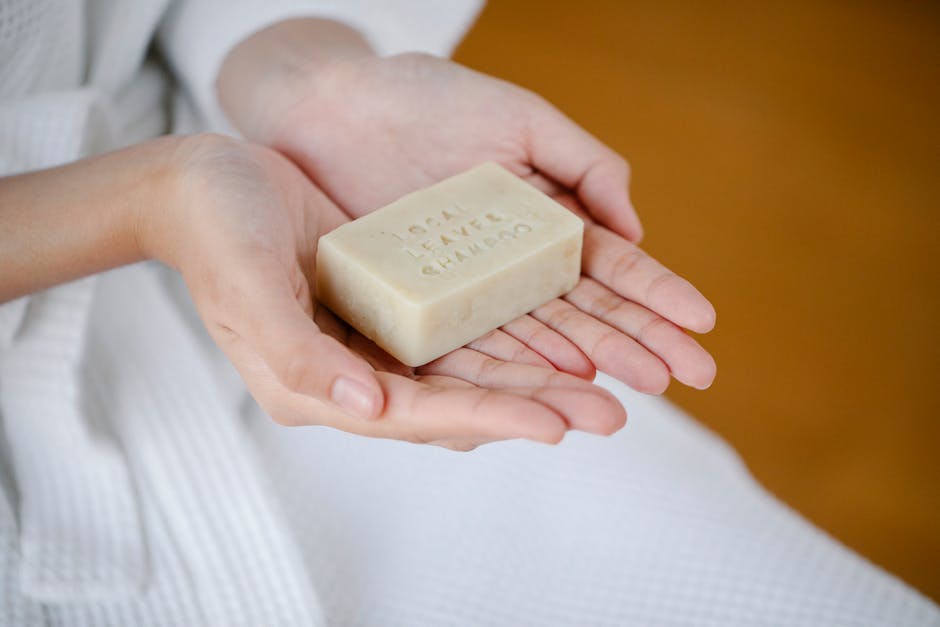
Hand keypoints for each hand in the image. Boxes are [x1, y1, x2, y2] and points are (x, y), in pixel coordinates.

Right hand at [142, 134, 624, 448]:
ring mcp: (378, 344)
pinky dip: (511, 340)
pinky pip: (463, 332)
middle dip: (536, 408)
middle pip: (462, 403)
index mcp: (318, 388)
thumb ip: (301, 359)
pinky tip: (560, 339)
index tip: (556, 424)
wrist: (205, 186)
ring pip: (473, 373)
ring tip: (606, 386)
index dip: (489, 419)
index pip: (419, 415)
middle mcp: (356, 377)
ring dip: (538, 380)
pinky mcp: (394, 307)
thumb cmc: (217, 234)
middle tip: (611, 413)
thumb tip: (372, 408)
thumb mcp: (248, 291)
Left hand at [218, 28, 715, 391]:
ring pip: (536, 338)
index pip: (611, 267)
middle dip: (638, 343)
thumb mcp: (521, 118)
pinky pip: (473, 343)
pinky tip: (556, 386)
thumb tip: (638, 231)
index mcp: (544, 217)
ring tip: (629, 398)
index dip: (657, 296)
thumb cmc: (425, 98)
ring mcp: (470, 291)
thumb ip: (584, 164)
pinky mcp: (421, 308)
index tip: (703, 325)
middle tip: (691, 376)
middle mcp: (513, 264)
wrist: (331, 107)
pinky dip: (516, 366)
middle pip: (584, 312)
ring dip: (586, 368)